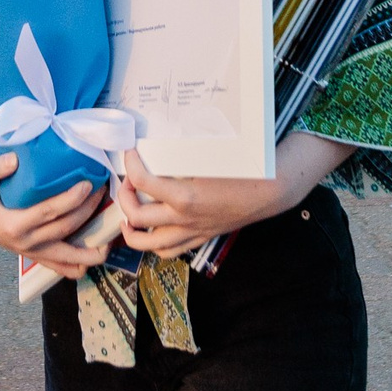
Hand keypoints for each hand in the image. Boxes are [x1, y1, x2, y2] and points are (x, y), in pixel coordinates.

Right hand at [0, 148, 105, 276]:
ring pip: (69, 259)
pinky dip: (81, 264)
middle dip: (88, 210)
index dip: (71, 199)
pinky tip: (95, 251)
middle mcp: (27, 243)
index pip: (49, 213)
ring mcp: (34, 253)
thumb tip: (15, 160)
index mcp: (14, 225)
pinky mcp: (38, 256)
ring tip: (110, 237)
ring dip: (92, 251)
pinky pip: (63, 269)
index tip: (87, 184)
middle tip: (102, 190)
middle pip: (66, 229)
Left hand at [110, 140, 342, 258]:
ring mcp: (190, 232)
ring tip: (128, 215)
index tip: (129, 153)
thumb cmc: (242, 171)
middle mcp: (183, 218)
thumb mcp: (208, 157)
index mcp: (184, 195)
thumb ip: (183, 153)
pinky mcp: (199, 238)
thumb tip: (160, 140)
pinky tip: (152, 230)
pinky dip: (154, 244)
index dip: (129, 165)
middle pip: (136, 216)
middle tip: (126, 184)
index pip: (142, 181)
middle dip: (124, 198)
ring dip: (131, 229)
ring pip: (148, 244)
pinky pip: (169, 251)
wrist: (267, 193)